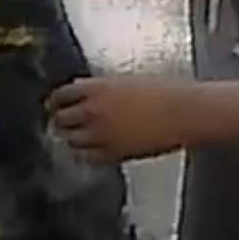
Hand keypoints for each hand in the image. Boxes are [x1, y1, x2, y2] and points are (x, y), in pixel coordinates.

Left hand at [47, 76, 198, 162]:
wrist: (185, 111)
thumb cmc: (165, 92)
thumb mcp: (127, 82)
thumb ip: (102, 90)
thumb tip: (84, 95)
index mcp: (97, 88)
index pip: (61, 95)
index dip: (54, 102)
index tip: (53, 106)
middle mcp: (93, 111)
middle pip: (60, 120)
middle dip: (60, 122)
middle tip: (63, 125)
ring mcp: (101, 134)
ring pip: (71, 141)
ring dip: (73, 139)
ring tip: (80, 138)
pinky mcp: (113, 153)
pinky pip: (89, 158)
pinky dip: (88, 154)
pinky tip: (96, 150)